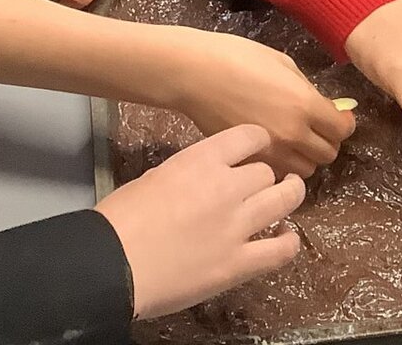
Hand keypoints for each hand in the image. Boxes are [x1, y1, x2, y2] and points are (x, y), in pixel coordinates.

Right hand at [95, 125, 304, 319]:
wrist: (112, 264)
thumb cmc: (119, 220)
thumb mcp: (153, 178)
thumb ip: (186, 175)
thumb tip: (199, 183)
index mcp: (201, 160)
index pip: (249, 137)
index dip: (259, 142)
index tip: (259, 149)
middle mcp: (227, 186)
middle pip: (266, 172)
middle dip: (266, 177)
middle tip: (265, 183)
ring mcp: (237, 225)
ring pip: (283, 200)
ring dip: (289, 196)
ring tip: (289, 195)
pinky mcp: (238, 263)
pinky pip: (280, 250)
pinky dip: (289, 242)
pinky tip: (286, 237)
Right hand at [174, 31, 353, 178]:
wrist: (193, 74)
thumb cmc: (237, 57)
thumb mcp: (283, 63)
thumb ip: (308, 89)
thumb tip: (323, 106)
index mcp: (305, 105)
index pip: (343, 130)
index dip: (344, 123)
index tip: (338, 116)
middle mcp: (292, 134)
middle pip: (328, 154)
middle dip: (327, 141)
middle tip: (317, 129)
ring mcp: (269, 152)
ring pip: (305, 171)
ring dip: (305, 157)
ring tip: (294, 142)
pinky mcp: (248, 160)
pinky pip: (277, 174)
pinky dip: (281, 166)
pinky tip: (273, 150)